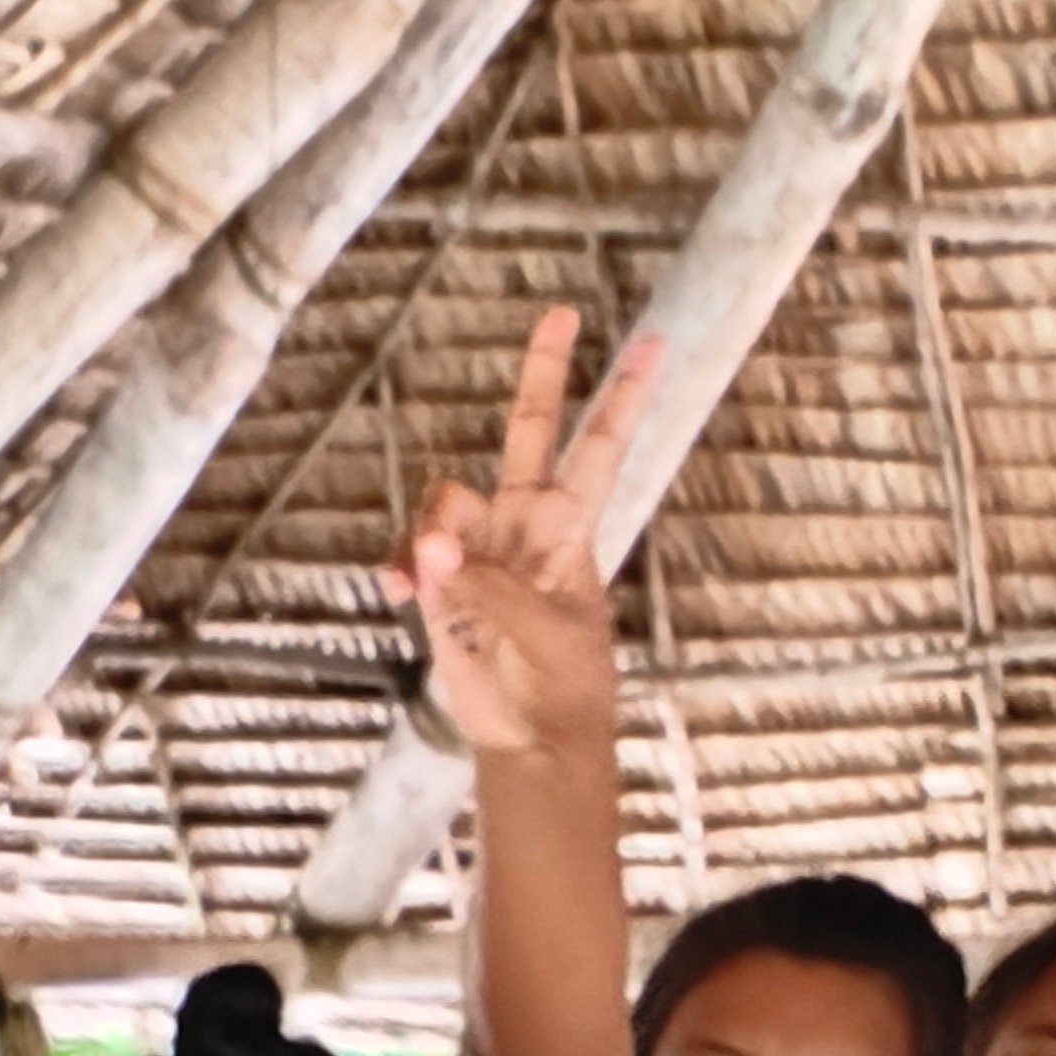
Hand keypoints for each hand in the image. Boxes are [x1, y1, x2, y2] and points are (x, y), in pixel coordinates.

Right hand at [390, 304, 661, 770]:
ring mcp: (480, 549)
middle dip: (543, 374)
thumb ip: (483, 582)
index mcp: (569, 530)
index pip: (600, 449)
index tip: (655, 344)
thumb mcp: (541, 631)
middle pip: (529, 432)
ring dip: (434, 530)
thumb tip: (428, 549)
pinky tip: (400, 589)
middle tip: (562, 315)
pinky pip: (409, 553)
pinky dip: (400, 567)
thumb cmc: (561, 686)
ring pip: (445, 499)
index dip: (623, 398)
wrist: (530, 740)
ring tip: (433, 577)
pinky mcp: (441, 583)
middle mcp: (524, 523)